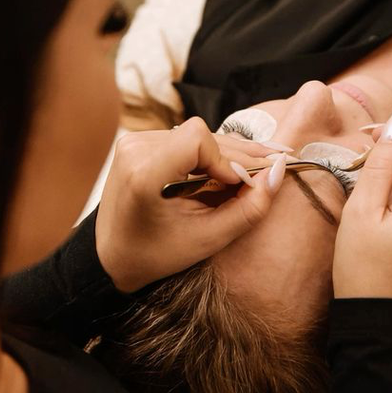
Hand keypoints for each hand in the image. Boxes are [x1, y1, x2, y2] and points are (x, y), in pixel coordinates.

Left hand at [95, 117, 286, 291]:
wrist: (112, 256)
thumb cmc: (155, 255)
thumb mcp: (206, 240)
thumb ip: (247, 209)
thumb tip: (279, 171)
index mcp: (143, 174)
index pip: (198, 139)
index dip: (226, 160)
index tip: (240, 186)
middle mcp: (134, 149)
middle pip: (202, 136)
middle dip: (237, 158)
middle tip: (271, 170)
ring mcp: (134, 142)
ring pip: (196, 136)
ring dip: (225, 155)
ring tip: (257, 169)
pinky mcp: (138, 143)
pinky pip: (183, 140)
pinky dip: (208, 156)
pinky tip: (230, 169)